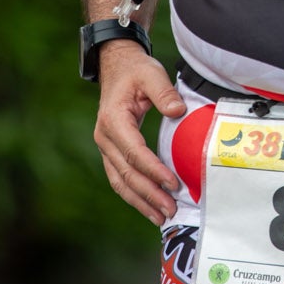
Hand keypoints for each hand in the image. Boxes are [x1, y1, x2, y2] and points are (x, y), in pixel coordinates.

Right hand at [93, 40, 186, 223]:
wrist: (117, 67)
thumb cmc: (135, 71)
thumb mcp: (151, 73)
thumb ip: (164, 92)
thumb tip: (178, 111)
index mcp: (113, 120)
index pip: (134, 152)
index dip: (153, 170)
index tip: (173, 184)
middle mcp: (105, 138)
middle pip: (126, 173)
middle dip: (149, 194)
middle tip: (171, 209)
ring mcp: (106, 147)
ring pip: (120, 181)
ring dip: (140, 201)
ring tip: (161, 216)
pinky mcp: (111, 152)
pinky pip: (120, 178)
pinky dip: (134, 195)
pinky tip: (149, 207)